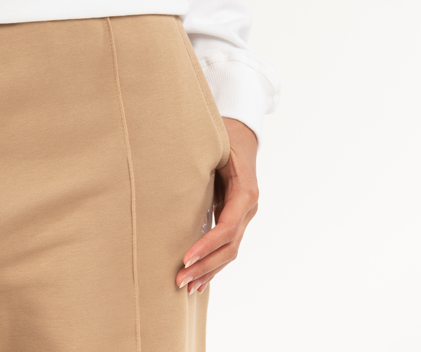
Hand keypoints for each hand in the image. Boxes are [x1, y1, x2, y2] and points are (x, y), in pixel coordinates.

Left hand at [176, 117, 258, 293]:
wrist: (241, 132)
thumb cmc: (223, 136)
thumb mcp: (213, 147)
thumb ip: (199, 165)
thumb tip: (173, 183)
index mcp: (245, 192)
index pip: (226, 228)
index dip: (207, 245)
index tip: (185, 257)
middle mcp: (248, 208)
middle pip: (229, 247)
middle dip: (205, 266)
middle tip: (180, 280)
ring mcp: (244, 215)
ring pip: (229, 251)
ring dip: (208, 271)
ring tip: (186, 286)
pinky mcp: (236, 218)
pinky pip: (226, 246)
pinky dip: (213, 263)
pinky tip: (199, 281)